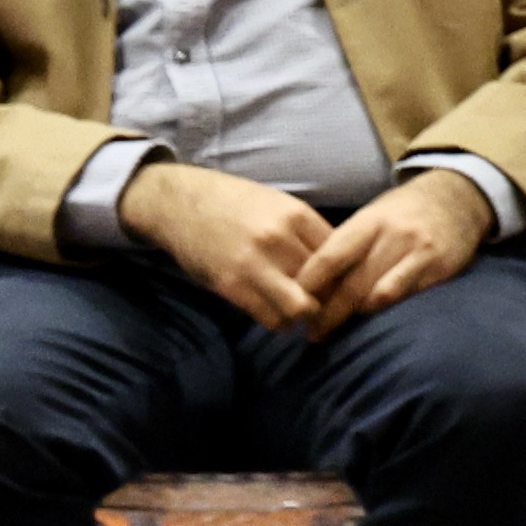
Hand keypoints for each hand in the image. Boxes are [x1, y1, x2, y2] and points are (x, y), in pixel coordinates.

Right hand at [120, 160, 330, 329]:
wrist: (179, 203)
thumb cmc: (235, 204)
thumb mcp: (277, 205)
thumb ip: (307, 232)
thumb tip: (341, 264)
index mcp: (296, 216)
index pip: (341, 256)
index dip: (346, 276)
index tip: (344, 286)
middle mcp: (279, 239)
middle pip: (325, 283)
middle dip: (329, 299)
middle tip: (327, 306)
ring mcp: (254, 263)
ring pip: (302, 308)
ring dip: (304, 316)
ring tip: (301, 313)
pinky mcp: (231, 285)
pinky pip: (270, 317)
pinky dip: (279, 322)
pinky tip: (278, 315)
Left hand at [294, 171, 493, 334]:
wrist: (458, 198)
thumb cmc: (403, 212)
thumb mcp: (372, 217)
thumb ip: (347, 245)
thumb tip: (311, 280)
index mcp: (368, 222)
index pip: (330, 256)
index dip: (309, 284)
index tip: (292, 303)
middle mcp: (392, 237)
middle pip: (352, 284)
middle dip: (328, 313)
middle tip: (312, 332)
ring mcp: (418, 254)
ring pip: (379, 296)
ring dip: (355, 318)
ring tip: (337, 332)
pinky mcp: (440, 269)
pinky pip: (407, 298)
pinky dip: (387, 313)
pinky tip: (375, 323)